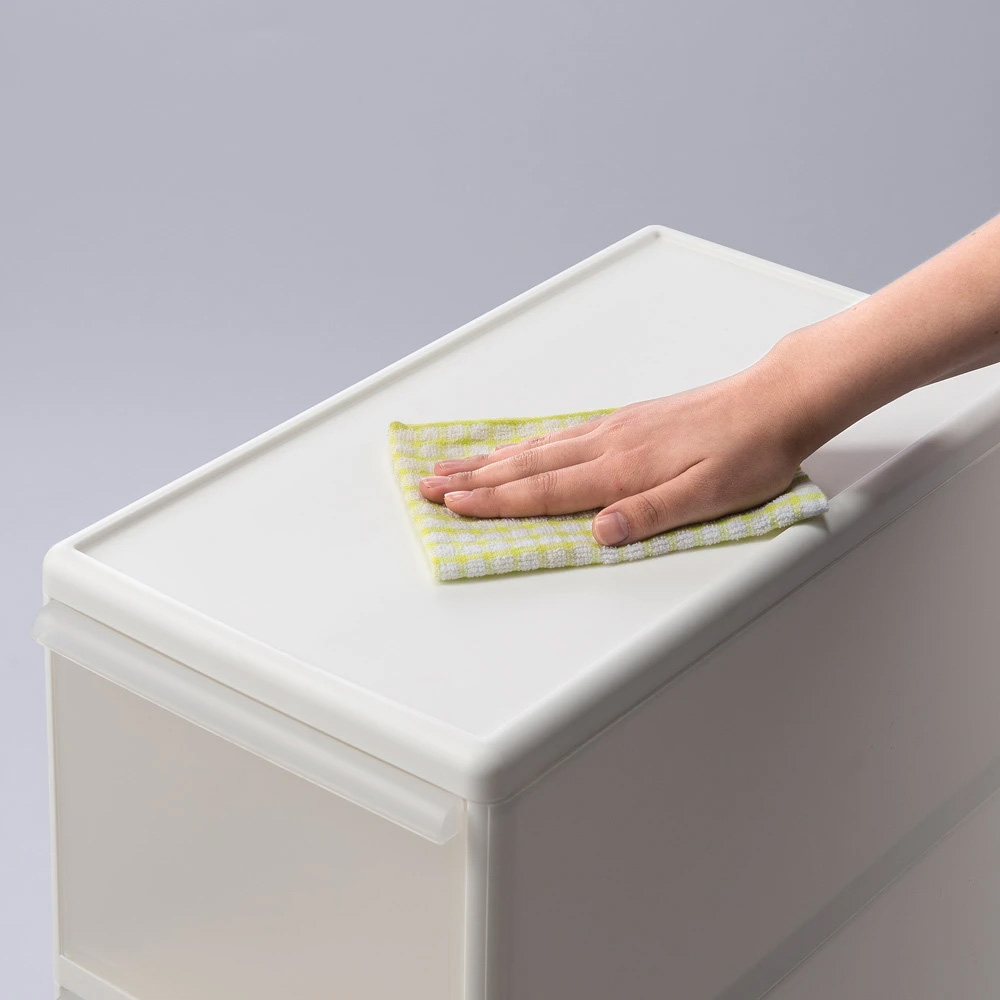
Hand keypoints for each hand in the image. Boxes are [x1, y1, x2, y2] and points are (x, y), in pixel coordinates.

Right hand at [417, 353, 815, 545]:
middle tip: (428, 484)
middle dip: (474, 478)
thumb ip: (652, 514)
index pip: (545, 489)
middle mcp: (609, 443)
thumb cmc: (750, 452)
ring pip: (538, 446)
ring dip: (491, 458)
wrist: (775, 400)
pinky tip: (517, 446)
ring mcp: (615, 427)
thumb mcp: (712, 495)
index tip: (452, 504)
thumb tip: (599, 532)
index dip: (494, 500)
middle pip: (527, 465)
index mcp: (624, 467)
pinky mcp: (627, 420)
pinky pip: (560, 433)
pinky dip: (526, 442)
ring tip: (454, 463)